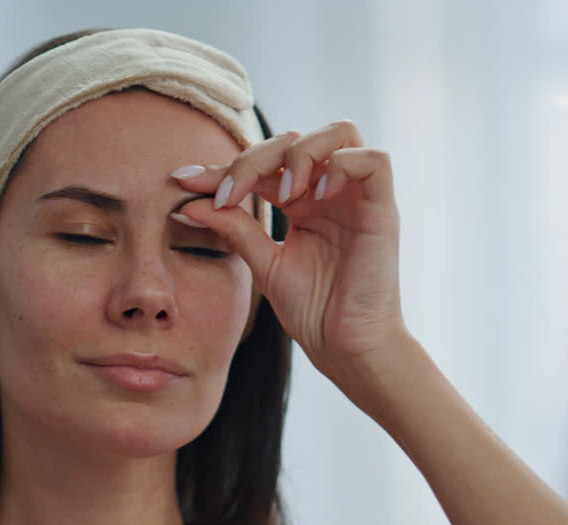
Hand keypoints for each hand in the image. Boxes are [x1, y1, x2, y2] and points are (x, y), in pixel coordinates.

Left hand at [171, 120, 405, 378]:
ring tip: (283, 191)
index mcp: (302, 202)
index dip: (224, 166)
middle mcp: (330, 192)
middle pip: (295, 139)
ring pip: (339, 132)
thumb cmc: (313, 312)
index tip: (184, 181)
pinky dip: (341, 165)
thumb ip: (233, 229)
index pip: (263, 164)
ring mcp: (358, 197)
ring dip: (301, 152)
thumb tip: (188, 202)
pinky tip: (315, 195)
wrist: (346, 348)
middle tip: (228, 194)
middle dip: (254, 158)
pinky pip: (374, 159)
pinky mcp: (383, 208)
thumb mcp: (263, 264)